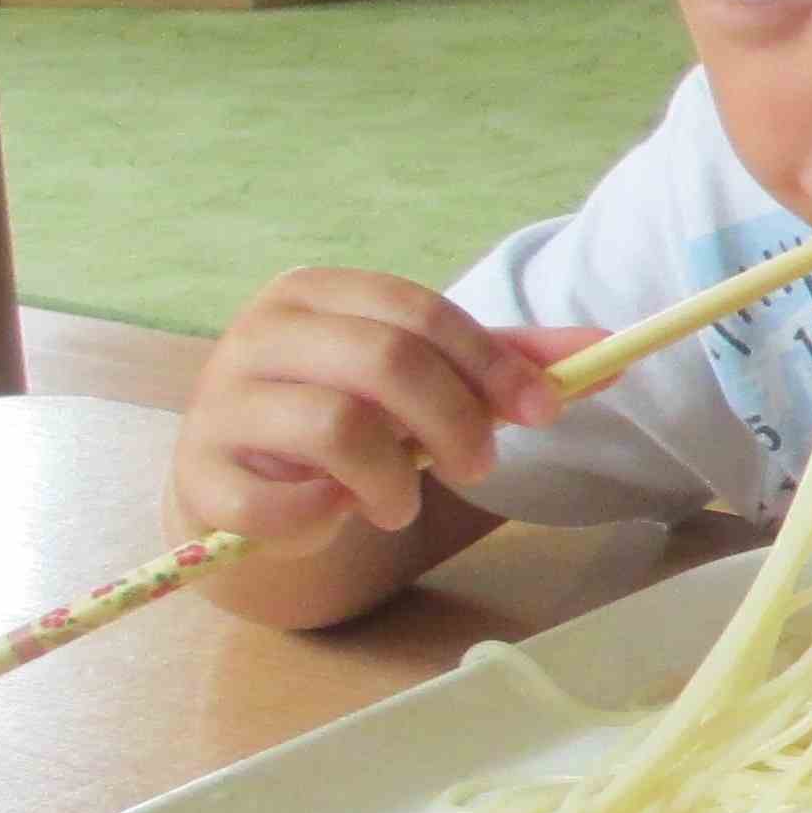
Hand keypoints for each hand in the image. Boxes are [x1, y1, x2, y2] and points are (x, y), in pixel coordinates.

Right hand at [175, 270, 593, 554]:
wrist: (248, 486)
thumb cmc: (349, 417)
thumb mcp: (427, 379)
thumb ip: (508, 363)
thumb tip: (613, 350)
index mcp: (318, 294)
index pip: (418, 311)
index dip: (491, 362)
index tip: (546, 411)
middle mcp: (261, 333)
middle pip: (384, 361)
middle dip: (455, 421)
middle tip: (480, 467)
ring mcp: (220, 402)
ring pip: (337, 428)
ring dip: (394, 481)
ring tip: (400, 503)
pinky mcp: (198, 475)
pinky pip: (277, 502)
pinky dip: (325, 517)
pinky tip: (336, 516)